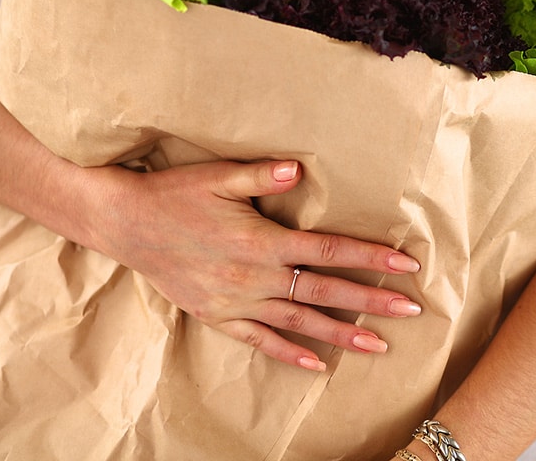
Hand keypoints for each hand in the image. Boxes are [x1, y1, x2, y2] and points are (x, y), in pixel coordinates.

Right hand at [90, 158, 420, 370]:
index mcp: (263, 242)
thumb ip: (264, 175)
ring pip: (299, 323)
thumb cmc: (175, 194)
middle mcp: (255, 278)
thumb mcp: (219, 176)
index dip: (371, 259)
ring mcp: (236, 302)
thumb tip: (301, 169)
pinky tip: (317, 366)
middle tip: (411, 310)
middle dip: (371, 302)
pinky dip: (289, 354)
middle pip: (325, 292)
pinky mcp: (217, 317)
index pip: (330, 252)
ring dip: (341, 335)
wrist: (124, 224)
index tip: (406, 266)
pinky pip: (260, 341)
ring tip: (379, 346)